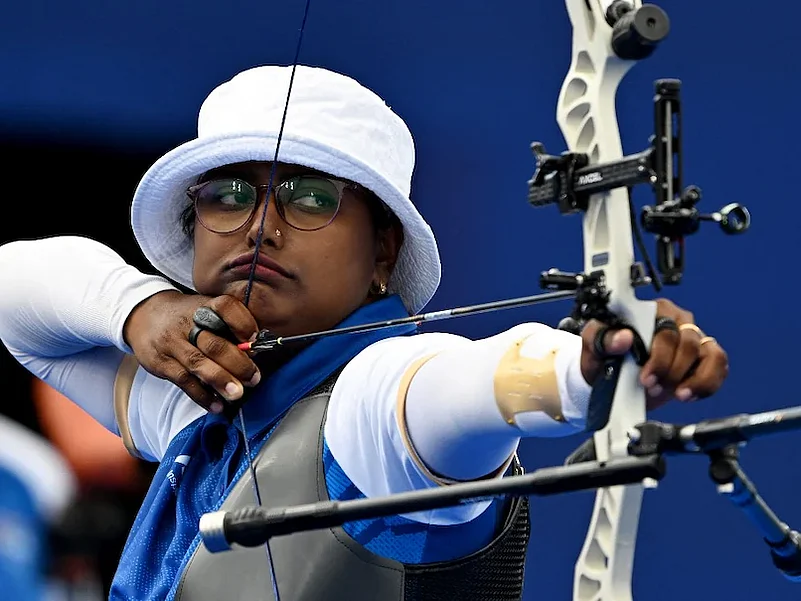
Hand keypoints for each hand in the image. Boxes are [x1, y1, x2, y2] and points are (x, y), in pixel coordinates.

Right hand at [123, 290, 260, 413]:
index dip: (243, 323)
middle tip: (253, 378)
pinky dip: (201, 395)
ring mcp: (172, 343)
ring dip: (220, 381)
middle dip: (237, 363)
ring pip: (198, 363)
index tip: (255, 339)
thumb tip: (255, 350)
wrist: (143, 314)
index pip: (226, 307)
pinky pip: (183, 381)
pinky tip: (216, 405)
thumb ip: (228, 325)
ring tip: (236, 394)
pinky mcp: (161, 362)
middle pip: (214, 343)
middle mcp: (188, 323)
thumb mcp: (205, 310)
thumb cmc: (185, 316)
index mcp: (205, 306)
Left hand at [579, 298, 728, 410]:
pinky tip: (688, 394)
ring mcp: (693, 337)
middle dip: (671, 371)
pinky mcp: (704, 357)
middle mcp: (676, 320)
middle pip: (688, 342)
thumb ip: (602, 338)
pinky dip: (707, 383)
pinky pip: (719, 366)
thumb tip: (623, 337)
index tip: (645, 377)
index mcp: (650, 310)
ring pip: (708, 354)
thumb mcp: (593, 346)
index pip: (664, 327)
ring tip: (675, 394)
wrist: (612, 380)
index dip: (658, 355)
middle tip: (653, 386)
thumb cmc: (604, 357)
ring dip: (692, 379)